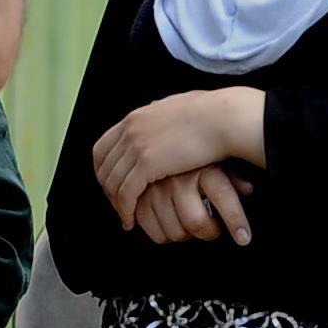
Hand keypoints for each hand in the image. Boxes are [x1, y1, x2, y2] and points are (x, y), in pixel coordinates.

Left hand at [92, 89, 262, 221]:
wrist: (225, 118)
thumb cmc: (212, 114)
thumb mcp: (176, 107)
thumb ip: (161, 112)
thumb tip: (157, 109)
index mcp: (136, 117)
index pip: (102, 147)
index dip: (103, 170)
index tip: (111, 184)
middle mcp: (130, 130)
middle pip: (103, 167)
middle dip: (107, 189)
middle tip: (117, 204)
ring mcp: (136, 145)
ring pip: (113, 182)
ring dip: (116, 203)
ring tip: (125, 216)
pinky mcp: (147, 164)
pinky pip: (126, 193)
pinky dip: (125, 210)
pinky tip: (131, 220)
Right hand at [130, 166, 254, 245]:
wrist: (158, 140)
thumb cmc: (194, 155)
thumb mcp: (217, 161)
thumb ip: (233, 177)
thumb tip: (248, 188)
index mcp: (203, 168)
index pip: (224, 196)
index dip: (235, 220)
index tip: (243, 238)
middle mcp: (180, 178)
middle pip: (196, 222)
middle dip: (208, 233)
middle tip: (212, 229)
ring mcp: (157, 190)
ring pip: (175, 231)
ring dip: (186, 236)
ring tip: (191, 227)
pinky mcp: (140, 199)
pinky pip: (154, 232)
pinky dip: (164, 236)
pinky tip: (170, 226)